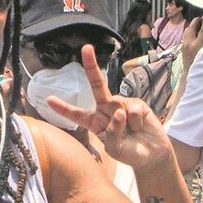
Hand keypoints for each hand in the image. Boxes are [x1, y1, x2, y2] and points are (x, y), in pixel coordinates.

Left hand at [47, 46, 174, 170]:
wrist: (152, 154)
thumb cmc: (129, 153)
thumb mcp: (115, 149)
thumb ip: (112, 134)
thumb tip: (118, 112)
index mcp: (95, 123)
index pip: (77, 115)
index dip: (63, 108)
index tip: (49, 100)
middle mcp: (106, 110)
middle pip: (97, 86)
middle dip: (92, 67)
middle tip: (86, 48)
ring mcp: (121, 105)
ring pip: (118, 105)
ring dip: (125, 122)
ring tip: (132, 132)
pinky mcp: (137, 104)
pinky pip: (133, 109)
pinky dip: (136, 121)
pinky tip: (140, 127)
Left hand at [182, 15, 202, 69]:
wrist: (189, 72)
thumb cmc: (201, 63)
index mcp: (198, 46)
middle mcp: (189, 44)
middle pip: (191, 27)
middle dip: (196, 21)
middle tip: (202, 18)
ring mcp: (184, 44)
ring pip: (187, 30)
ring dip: (192, 26)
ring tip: (198, 23)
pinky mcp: (182, 46)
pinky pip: (185, 34)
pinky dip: (189, 31)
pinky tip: (194, 32)